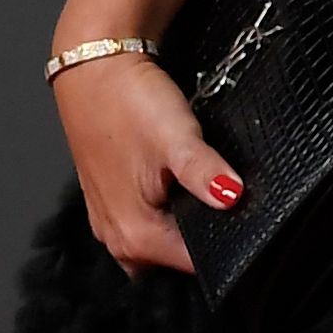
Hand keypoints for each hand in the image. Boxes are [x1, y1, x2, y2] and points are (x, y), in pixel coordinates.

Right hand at [52, 48, 242, 274]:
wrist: (92, 67)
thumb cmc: (128, 101)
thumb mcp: (177, 138)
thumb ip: (206, 174)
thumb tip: (233, 198)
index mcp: (134, 234)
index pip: (192, 266)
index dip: (223, 246)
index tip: (240, 221)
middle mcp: (116, 237)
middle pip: (174, 260)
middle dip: (200, 239)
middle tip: (219, 199)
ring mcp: (107, 219)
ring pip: (158, 243)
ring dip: (180, 225)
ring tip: (198, 188)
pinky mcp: (107, 200)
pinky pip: (143, 224)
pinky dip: (163, 213)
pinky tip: (175, 183)